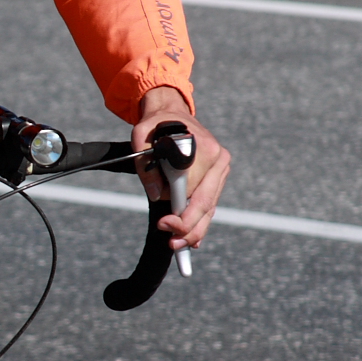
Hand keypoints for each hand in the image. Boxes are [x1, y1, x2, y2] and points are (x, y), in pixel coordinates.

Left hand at [130, 87, 229, 256]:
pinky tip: (193, 240)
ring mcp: (221, 169)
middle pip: (205, 203)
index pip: (192, 189)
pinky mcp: (218, 178)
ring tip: (179, 246)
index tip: (165, 225)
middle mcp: (218, 159)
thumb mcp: (140, 137)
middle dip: (188, 227)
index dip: (180, 212)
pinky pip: (210, 204)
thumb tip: (156, 194)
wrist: (172, 114)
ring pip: (209, 208)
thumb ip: (146, 165)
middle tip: (172, 243)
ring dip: (195, 230)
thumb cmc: (156, 125)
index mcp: (202, 148)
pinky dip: (201, 222)